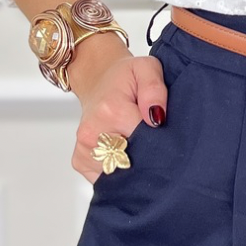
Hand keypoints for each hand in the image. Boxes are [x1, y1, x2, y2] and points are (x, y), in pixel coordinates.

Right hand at [67, 42, 169, 184]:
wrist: (97, 81)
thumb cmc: (124, 78)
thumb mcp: (147, 68)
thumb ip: (155, 89)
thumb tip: (156, 118)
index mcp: (111, 110)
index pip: (146, 141)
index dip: (161, 139)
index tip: (164, 131)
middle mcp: (93, 133)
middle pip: (132, 161)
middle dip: (148, 155)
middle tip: (153, 138)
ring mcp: (84, 149)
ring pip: (120, 173)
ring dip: (133, 163)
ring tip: (136, 141)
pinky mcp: (80, 161)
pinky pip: (106, 177)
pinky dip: (119, 169)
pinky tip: (123, 150)